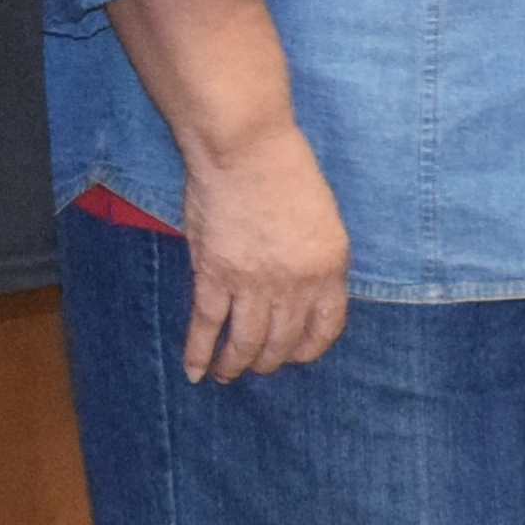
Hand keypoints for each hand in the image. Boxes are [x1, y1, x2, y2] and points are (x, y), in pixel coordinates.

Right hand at [174, 127, 351, 380]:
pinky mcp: (213, 276)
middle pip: (283, 342)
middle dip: (270, 361)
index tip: (296, 354)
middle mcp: (295, 284)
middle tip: (258, 365)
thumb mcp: (323, 218)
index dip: (309, 348)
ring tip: (228, 375)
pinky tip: (194, 371)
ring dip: (235, 365)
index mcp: (330, 267)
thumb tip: (302, 295)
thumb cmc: (286, 170)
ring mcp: (253, 284)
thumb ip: (316, 260)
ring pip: (245, 343)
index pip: (325, 328)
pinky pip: (206, 326)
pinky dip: (199, 353)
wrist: (245, 149)